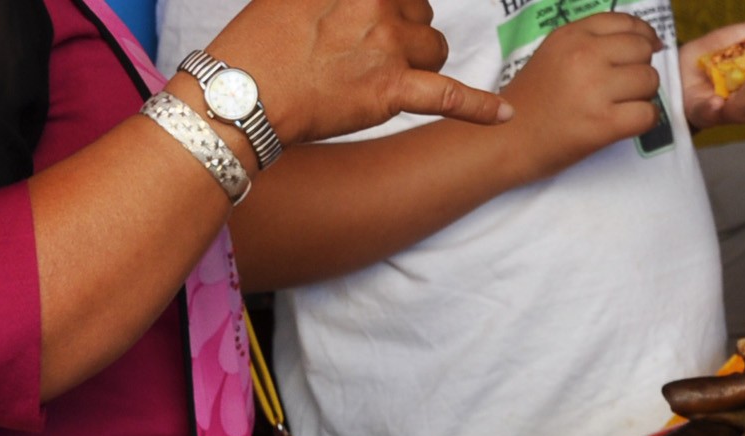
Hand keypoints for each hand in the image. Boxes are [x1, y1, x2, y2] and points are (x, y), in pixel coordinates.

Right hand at [203, 0, 510, 148]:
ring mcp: (388, 44)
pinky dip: (479, 108)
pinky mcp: (392, 90)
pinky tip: (504, 115)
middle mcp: (378, 1)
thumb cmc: (258, 43)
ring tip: (381, 75)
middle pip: (420, 10)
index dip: (397, 5)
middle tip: (365, 48)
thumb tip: (360, 7)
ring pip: (433, 47)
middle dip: (403, 28)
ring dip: (418, 59)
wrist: (240, 95)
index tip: (384, 18)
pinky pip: (451, 96)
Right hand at [498, 13, 663, 184]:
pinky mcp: (602, 125)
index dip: (644, 37)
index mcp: (571, 35)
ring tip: (621, 107)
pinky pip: (648, 114)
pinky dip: (643, 121)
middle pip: (643, 51)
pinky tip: (625, 125)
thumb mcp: (553, 55)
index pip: (627, 23)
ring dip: (643, 96)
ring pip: (649, 81)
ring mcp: (594, 90)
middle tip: (625, 88)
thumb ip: (589, 43)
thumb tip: (646, 43)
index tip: (646, 52)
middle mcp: (584, 56)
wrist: (502, 142)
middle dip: (641, 68)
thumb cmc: (529, 102)